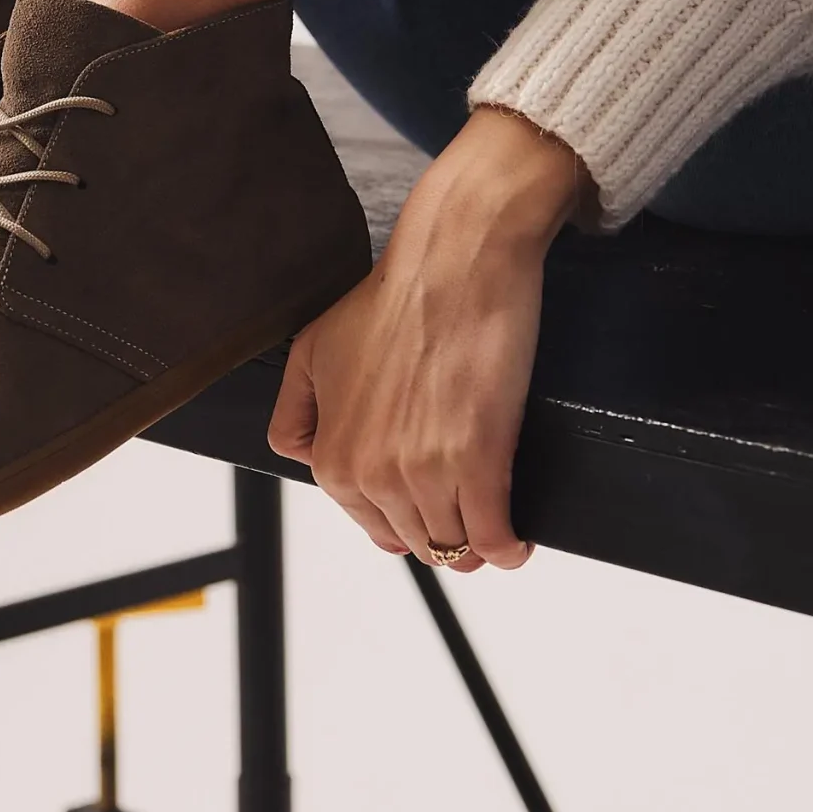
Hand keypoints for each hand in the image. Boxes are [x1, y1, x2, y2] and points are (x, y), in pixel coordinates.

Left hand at [268, 109, 587, 571]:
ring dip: (474, 544)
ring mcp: (425, 474)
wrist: (453, 264)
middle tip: (464, 514)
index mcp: (332, 458)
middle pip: (414, 539)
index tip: (424, 507)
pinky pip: (492, 535)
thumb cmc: (393, 298)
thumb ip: (297, 413)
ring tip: (493, 529)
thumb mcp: (313, 352)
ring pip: (453, 543)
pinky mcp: (478, 463)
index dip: (401, 520)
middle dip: (439, 532)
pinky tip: (515, 542)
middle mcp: (372, 474)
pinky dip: (506, 546)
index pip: (370, 524)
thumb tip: (302, 456)